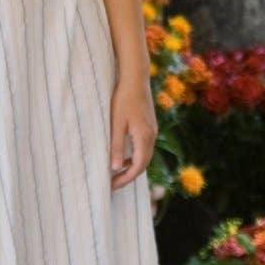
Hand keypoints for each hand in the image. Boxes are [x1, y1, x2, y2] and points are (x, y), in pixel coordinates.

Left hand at [109, 75, 157, 191]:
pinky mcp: (150, 125)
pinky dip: (135, 156)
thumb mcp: (116, 124)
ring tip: (117, 173)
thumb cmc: (123, 99)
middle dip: (129, 176)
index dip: (125, 179)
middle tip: (113, 184)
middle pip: (143, 164)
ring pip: (145, 156)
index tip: (112, 186)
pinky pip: (144, 147)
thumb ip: (116, 147)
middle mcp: (152, 136)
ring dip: (132, 166)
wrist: (135, 79)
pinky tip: (124, 156)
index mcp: (144, 137)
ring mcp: (152, 130)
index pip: (137, 167)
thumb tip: (116, 168)